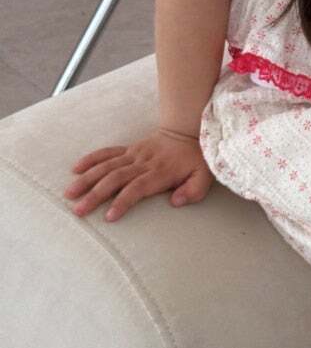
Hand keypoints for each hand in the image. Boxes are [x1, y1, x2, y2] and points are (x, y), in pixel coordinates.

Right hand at [62, 129, 214, 222]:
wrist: (188, 130)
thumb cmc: (195, 159)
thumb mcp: (204, 176)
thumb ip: (193, 191)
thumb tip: (176, 202)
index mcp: (160, 172)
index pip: (137, 188)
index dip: (123, 201)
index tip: (109, 216)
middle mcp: (143, 163)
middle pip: (115, 178)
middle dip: (96, 195)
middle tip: (79, 210)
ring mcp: (134, 154)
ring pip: (107, 166)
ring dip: (87, 179)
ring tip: (70, 194)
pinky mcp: (129, 148)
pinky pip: (108, 152)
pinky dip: (91, 159)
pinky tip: (75, 169)